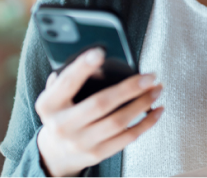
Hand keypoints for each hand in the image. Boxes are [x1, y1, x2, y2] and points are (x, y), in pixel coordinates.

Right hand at [35, 48, 164, 177]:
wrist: (56, 153)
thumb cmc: (61, 115)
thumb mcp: (55, 97)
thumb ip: (68, 79)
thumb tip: (96, 62)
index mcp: (49, 105)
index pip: (67, 83)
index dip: (83, 67)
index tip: (99, 52)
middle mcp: (63, 125)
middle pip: (100, 104)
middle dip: (128, 88)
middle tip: (148, 76)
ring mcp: (81, 142)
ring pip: (117, 121)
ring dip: (142, 104)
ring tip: (156, 90)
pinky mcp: (97, 153)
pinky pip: (127, 138)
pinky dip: (146, 123)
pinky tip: (156, 111)